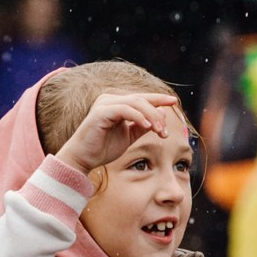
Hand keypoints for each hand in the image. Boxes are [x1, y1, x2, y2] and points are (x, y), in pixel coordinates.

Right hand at [57, 91, 183, 174]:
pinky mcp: (100, 112)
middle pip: (141, 99)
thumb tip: (161, 115)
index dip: (158, 98)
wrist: (83, 159)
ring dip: (151, 116)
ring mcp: (104, 104)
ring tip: (160, 131)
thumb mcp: (129, 136)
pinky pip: (125, 110)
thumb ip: (143, 126)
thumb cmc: (103, 148)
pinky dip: (138, 117)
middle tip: (165, 131)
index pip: (141, 97)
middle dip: (157, 112)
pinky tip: (148, 126)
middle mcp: (109, 99)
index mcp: (116, 104)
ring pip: (135, 103)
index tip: (174, 102)